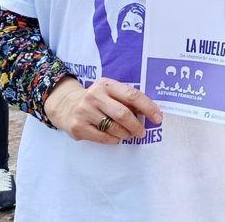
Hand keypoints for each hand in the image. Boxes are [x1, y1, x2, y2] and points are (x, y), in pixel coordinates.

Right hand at [43, 77, 162, 144]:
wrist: (66, 105)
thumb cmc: (97, 100)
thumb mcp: (110, 92)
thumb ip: (127, 100)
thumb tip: (151, 112)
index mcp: (106, 85)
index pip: (132, 95)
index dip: (148, 107)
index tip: (158, 118)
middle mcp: (94, 96)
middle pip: (123, 114)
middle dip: (137, 125)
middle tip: (142, 132)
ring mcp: (84, 112)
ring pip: (114, 128)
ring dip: (126, 134)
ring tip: (129, 134)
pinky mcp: (78, 127)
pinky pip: (104, 138)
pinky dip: (115, 139)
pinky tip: (117, 137)